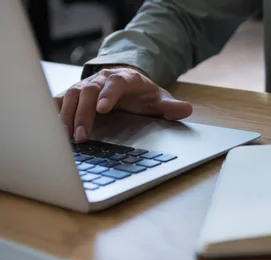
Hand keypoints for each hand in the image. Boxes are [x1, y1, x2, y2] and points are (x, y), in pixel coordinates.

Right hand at [55, 66, 192, 142]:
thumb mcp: (160, 99)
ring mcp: (86, 85)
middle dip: (83, 114)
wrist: (129, 83)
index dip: (108, 95)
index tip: (102, 109)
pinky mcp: (75, 93)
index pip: (114, 84)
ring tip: (66, 137)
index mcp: (124, 79)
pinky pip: (60, 99)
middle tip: (81, 136)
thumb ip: (172, 107)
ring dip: (66, 115)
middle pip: (88, 92)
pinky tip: (50, 126)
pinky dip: (53, 110)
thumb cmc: (144, 94)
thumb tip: (187, 110)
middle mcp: (101, 79)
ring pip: (71, 95)